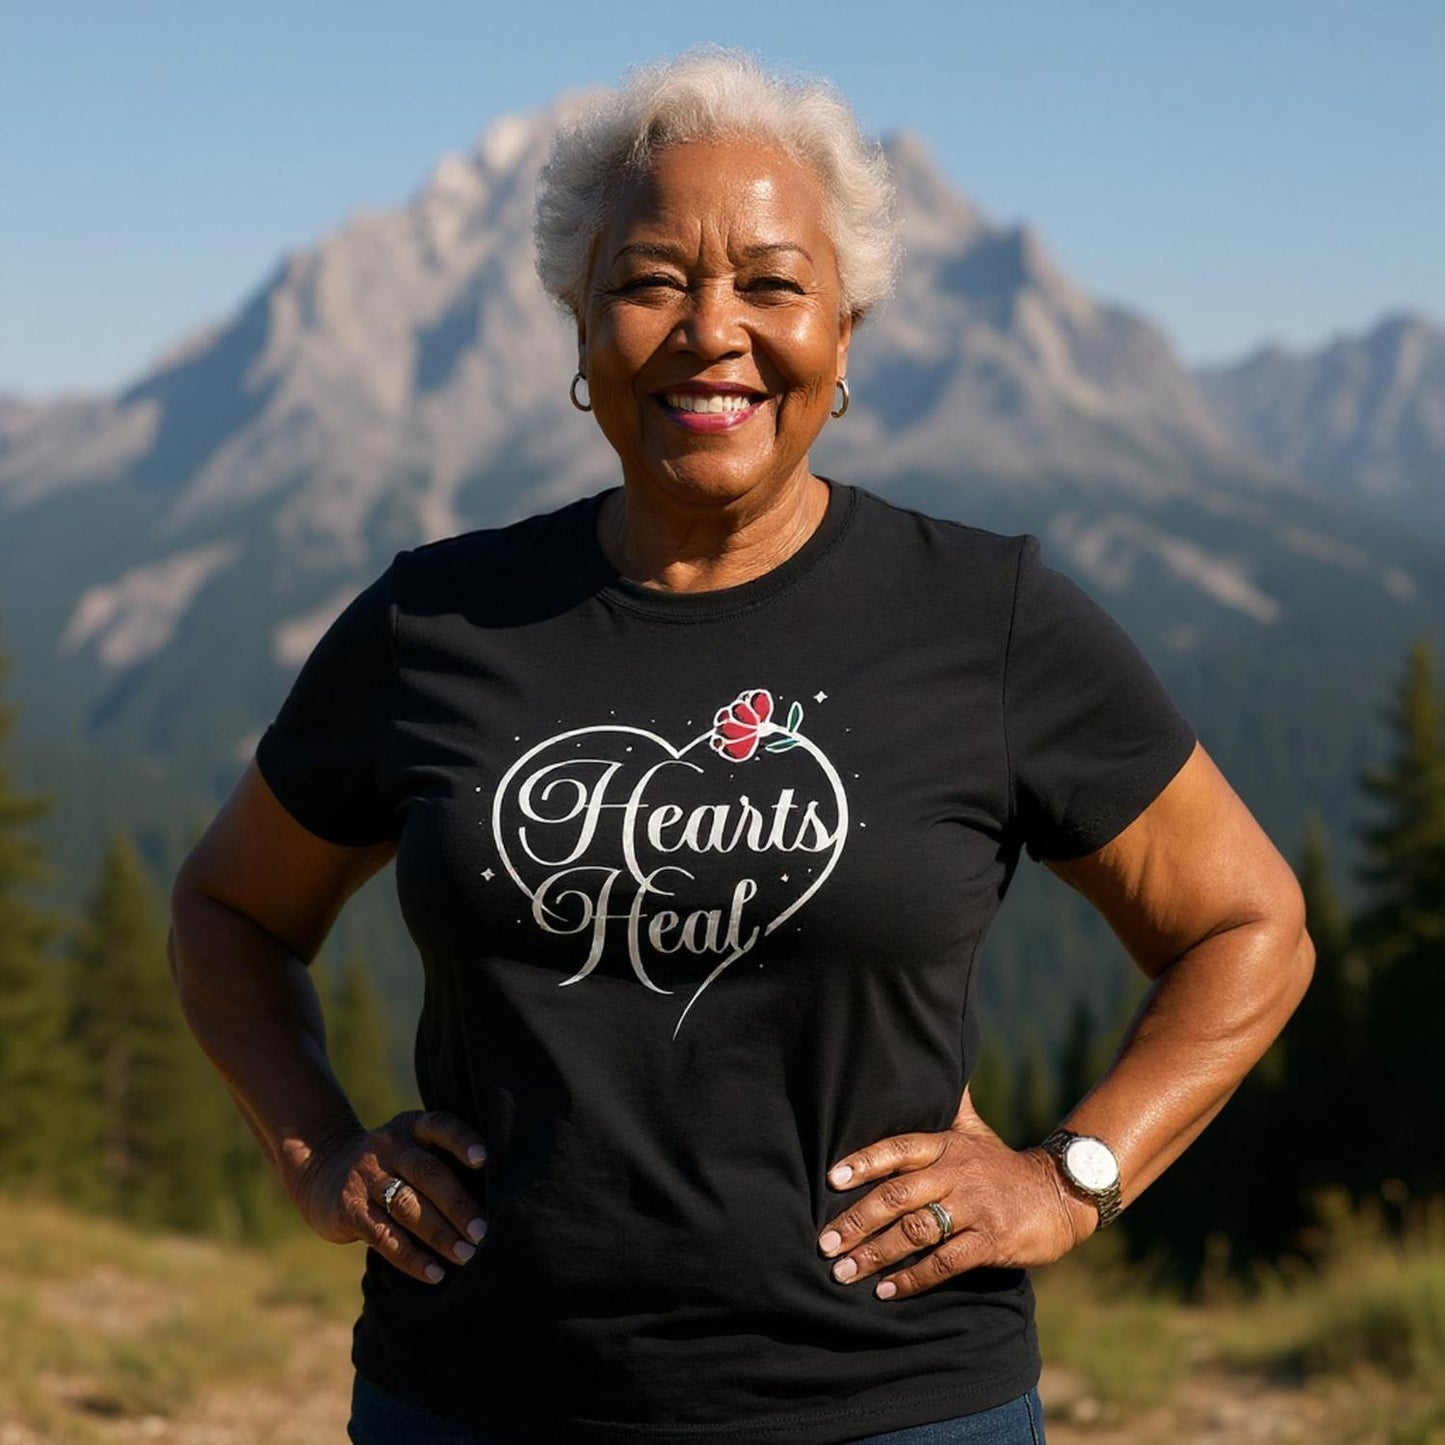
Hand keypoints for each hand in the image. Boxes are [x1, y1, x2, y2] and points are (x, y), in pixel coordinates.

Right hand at [290, 1109, 488, 1284]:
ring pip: (407, 1206)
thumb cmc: (390, 1163)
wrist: (322, 1168)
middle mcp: (390, 1147)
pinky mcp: (350, 1209)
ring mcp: (367, 1177)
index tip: (484, 1160)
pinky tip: (434, 1272)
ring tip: (466, 1255)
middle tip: (483, 1232)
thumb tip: (499, 1198)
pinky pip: (384, 1235)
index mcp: (412, 1127)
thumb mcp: (410, 1146)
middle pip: (428, 1173)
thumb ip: (442, 1161)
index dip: (462, 1141)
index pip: (441, 1126)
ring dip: (440, 1234)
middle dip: (458, 1205)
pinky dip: (411, 1257)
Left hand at [816, 1087, 1092, 1301]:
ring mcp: (973, 1208)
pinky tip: (886, 1291)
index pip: (897, 1148)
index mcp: (946, 1146)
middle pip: (897, 1194)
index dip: (863, 1161)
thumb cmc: (1002, 1166)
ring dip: (876, 1253)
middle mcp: (955, 1173)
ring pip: (915, 1230)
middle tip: (824, 1242)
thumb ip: (947, 1106)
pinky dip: (913, 1278)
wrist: (1061, 1194)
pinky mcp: (991, 1241)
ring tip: (843, 1272)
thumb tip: (936, 1060)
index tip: (830, 1178)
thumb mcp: (974, 1131)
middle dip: (857, 1219)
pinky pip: (945, 1262)